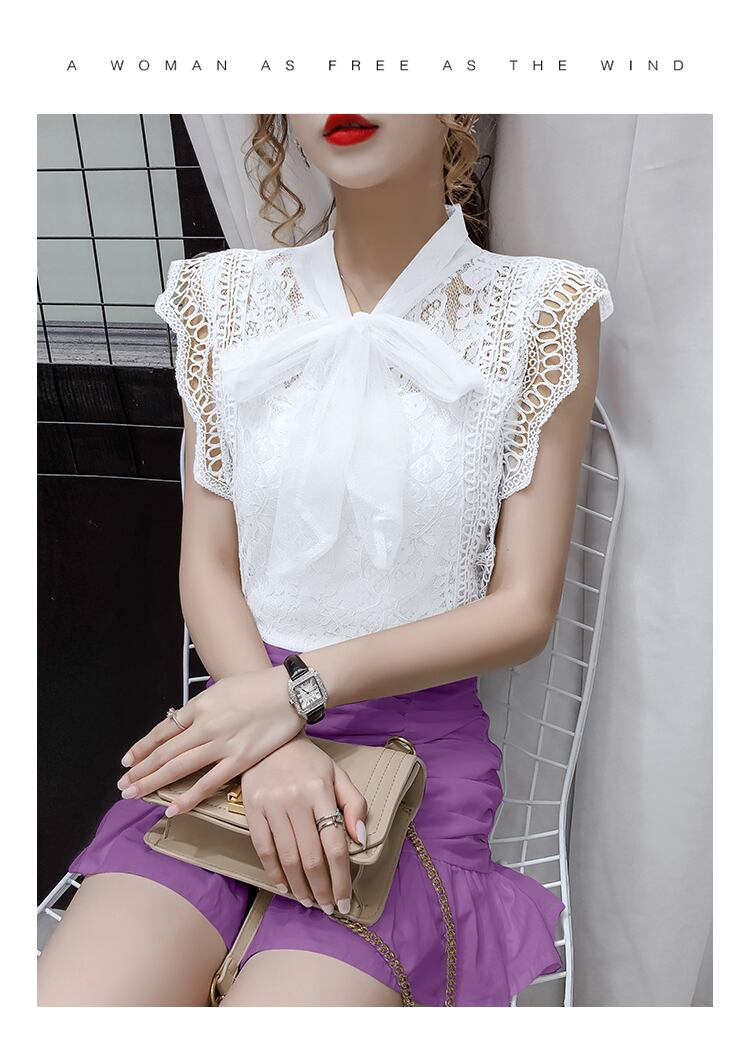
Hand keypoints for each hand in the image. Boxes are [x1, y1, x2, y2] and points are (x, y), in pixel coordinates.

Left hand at [115, 666, 303, 808]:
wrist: (290, 691)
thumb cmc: (258, 687)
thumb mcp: (222, 690)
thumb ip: (203, 707)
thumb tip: (185, 723)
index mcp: (200, 705)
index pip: (162, 731)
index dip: (142, 747)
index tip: (127, 760)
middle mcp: (205, 725)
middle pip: (164, 752)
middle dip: (140, 769)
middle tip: (123, 785)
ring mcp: (221, 744)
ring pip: (178, 768)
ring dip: (153, 782)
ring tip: (134, 794)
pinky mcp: (240, 759)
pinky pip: (208, 783)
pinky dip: (188, 797)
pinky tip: (171, 808)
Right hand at [241, 733, 367, 914]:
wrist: (270, 739)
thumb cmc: (308, 761)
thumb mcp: (337, 774)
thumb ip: (354, 803)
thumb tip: (360, 838)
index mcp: (320, 791)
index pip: (335, 844)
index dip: (341, 877)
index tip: (345, 901)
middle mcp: (296, 799)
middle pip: (312, 857)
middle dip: (322, 889)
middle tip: (329, 908)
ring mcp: (272, 805)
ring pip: (288, 857)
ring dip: (300, 886)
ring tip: (310, 902)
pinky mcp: (252, 809)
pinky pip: (264, 848)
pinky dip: (273, 872)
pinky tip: (284, 887)